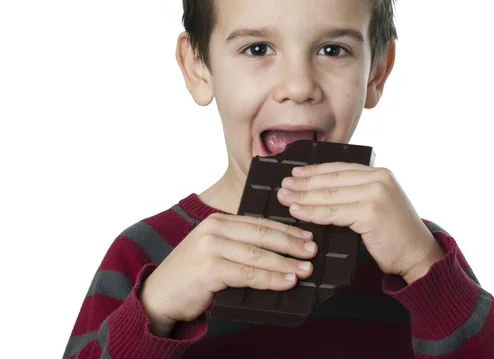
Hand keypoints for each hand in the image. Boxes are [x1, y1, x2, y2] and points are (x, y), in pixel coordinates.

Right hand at [139, 213, 317, 336]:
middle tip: (312, 252)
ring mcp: (210, 247)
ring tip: (305, 270)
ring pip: (258, 254)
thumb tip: (278, 252)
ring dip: (285, 263)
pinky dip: (270, 279)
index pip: (259, 222)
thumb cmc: (191, 275)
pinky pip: (247, 274)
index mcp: (218, 221)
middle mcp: (214, 229)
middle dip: (291, 243)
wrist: (158, 295)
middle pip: (262, 234)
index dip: (286, 230)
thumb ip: (239, 246)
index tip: (306, 237)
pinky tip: (286, 282)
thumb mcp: (214, 251)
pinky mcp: (209, 269)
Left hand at [277, 162, 443, 279]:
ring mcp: (376, 194)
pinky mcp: (370, 212)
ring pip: (329, 195)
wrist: (419, 256)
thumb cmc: (395, 234)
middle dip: (303, 183)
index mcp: (380, 173)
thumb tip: (319, 190)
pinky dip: (313, 212)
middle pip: (331, 179)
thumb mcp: (377, 204)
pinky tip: (297, 212)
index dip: (314, 171)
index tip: (294, 174)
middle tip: (283, 186)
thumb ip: (356, 193)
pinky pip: (333, 212)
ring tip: (284, 198)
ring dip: (303, 197)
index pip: (339, 169)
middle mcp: (379, 178)